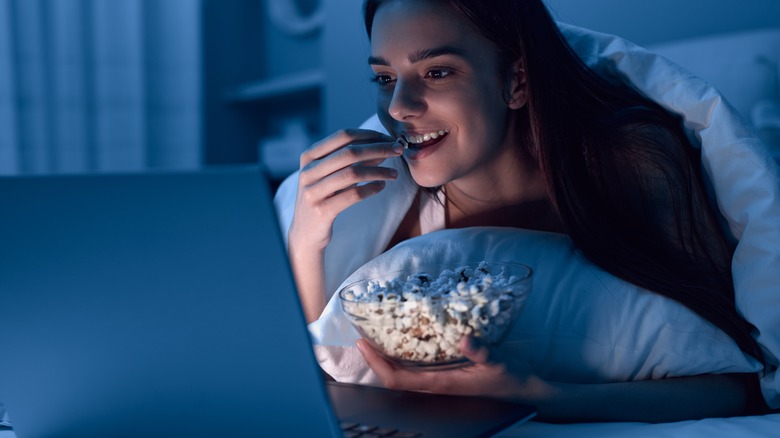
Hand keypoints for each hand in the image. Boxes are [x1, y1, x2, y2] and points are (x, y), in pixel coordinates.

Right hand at [288, 129, 401, 252]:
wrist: (305, 233)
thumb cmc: (324, 198)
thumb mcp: (332, 175)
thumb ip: (353, 161)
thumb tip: (382, 145)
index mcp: (309, 156)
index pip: (343, 136)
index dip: (369, 135)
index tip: (388, 138)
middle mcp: (308, 172)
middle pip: (350, 153)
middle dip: (379, 149)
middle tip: (398, 150)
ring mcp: (313, 191)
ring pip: (353, 173)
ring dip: (379, 171)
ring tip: (394, 173)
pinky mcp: (322, 211)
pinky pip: (353, 195)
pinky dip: (371, 189)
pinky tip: (382, 186)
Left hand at [357, 336, 547, 401]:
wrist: (525, 389)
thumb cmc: (511, 377)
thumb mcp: (499, 361)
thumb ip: (482, 351)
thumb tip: (465, 339)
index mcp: (442, 383)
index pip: (398, 378)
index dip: (378, 364)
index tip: (364, 345)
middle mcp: (437, 384)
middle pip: (394, 376)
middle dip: (375, 359)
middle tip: (362, 337)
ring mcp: (441, 380)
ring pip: (404, 373)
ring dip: (387, 358)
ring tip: (375, 337)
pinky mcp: (448, 374)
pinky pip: (417, 368)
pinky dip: (403, 356)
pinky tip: (402, 340)